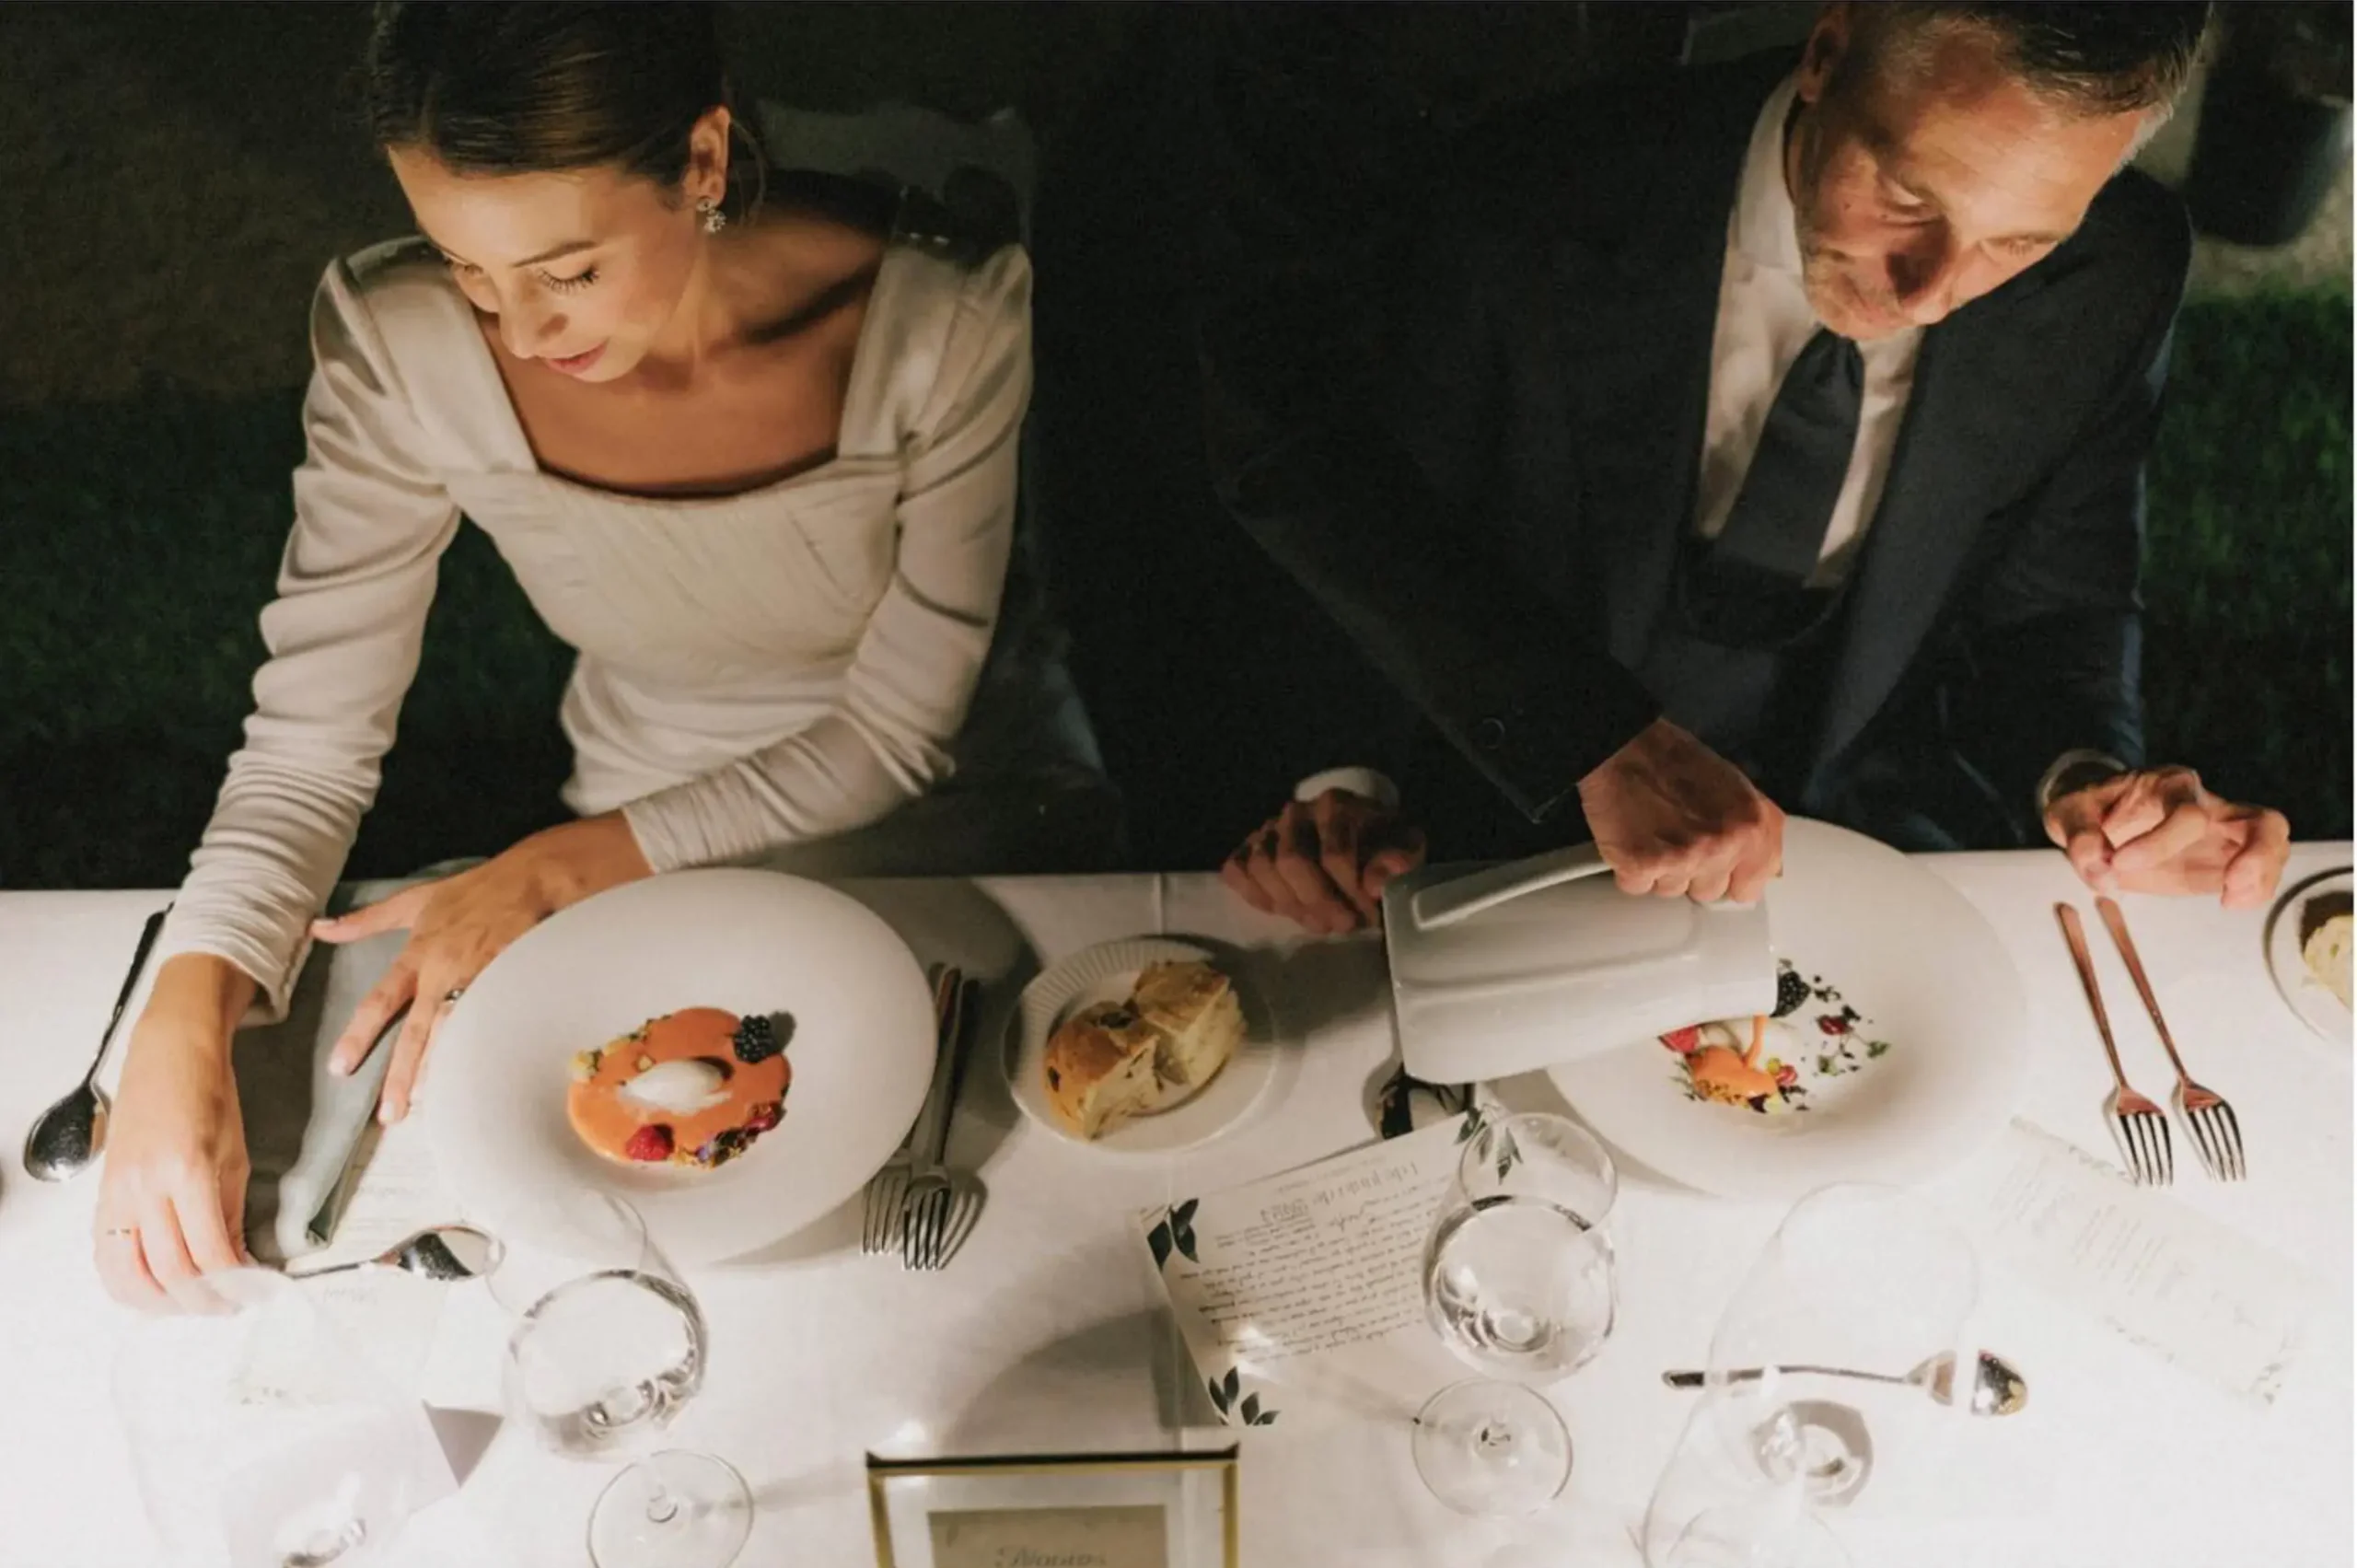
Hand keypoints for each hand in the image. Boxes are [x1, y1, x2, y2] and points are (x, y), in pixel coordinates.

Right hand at [94, 954, 253, 1312]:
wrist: (168, 1058)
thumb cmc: (210, 1098)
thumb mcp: (236, 1155)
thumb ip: (232, 1214)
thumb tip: (240, 1264)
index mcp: (186, 1173)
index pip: (208, 1252)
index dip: (233, 1283)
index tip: (254, 1292)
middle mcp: (145, 1187)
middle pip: (169, 1271)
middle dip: (203, 1300)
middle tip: (229, 1305)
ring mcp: (118, 1193)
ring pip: (128, 1273)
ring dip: (162, 1302)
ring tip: (193, 1304)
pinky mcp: (103, 1195)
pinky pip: (106, 1255)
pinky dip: (129, 1283)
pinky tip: (155, 1290)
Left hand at [317, 814, 651, 1122]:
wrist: (532, 879)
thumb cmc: (474, 891)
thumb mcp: (415, 900)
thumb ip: (365, 920)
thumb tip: (319, 927)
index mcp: (419, 956)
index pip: (381, 1002)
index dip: (359, 1035)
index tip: (340, 1068)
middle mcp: (445, 974)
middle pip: (418, 1032)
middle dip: (401, 1075)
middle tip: (389, 1114)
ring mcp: (480, 982)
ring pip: (456, 1035)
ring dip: (441, 1071)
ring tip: (428, 1104)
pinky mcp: (511, 985)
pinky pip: (493, 1027)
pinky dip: (484, 1053)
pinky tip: (479, 1079)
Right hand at [1222, 789, 1428, 933]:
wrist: (1356, 836)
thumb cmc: (1380, 845)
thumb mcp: (1404, 846)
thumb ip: (1400, 858)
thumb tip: (1374, 884)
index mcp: (1334, 805)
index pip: (1334, 854)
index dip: (1351, 893)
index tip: (1369, 916)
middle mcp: (1294, 812)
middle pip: (1292, 861)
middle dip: (1319, 901)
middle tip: (1342, 925)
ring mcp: (1267, 829)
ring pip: (1261, 867)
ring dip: (1291, 904)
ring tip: (1319, 923)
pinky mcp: (1246, 848)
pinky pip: (1235, 871)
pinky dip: (1255, 895)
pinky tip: (1282, 909)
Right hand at [1575, 718, 1784, 903]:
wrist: (1624, 745)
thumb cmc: (1674, 762)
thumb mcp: (1735, 788)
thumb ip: (1754, 833)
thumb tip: (1767, 871)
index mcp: (1753, 825)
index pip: (1750, 888)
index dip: (1728, 876)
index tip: (1717, 865)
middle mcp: (1724, 844)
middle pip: (1708, 892)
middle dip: (1692, 871)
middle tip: (1677, 834)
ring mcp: (1684, 857)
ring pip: (1671, 891)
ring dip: (1660, 869)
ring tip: (1653, 831)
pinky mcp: (1643, 864)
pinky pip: (1638, 887)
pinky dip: (1630, 868)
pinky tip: (1632, 837)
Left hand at [2045, 765, 2288, 908]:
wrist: (2098, 814)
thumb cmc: (2089, 810)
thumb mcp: (2067, 814)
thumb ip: (2079, 837)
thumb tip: (2100, 869)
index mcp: (2168, 786)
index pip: (2185, 812)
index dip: (2159, 842)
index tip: (2120, 864)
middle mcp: (2208, 804)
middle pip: (2260, 819)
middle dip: (2256, 854)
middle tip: (2229, 888)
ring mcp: (2224, 832)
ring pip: (2272, 844)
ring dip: (2262, 876)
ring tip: (2231, 901)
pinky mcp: (2226, 858)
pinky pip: (2260, 871)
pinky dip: (2256, 890)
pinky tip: (2231, 903)